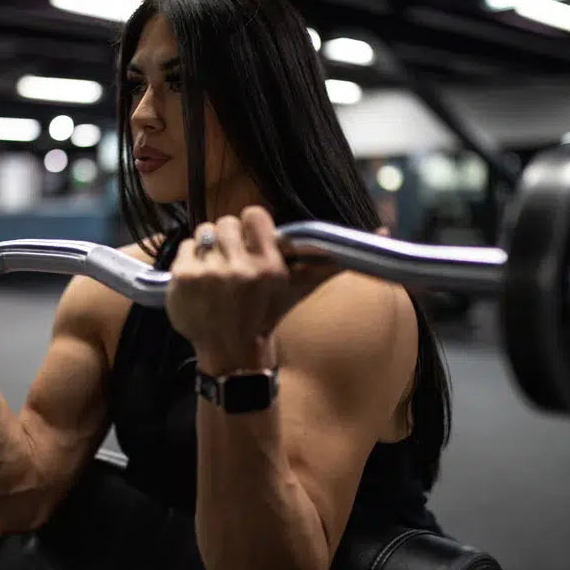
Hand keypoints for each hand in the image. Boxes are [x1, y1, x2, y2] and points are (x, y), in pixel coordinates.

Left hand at [165, 211, 391, 373]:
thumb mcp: (301, 287)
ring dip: (209, 250)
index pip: (253, 214)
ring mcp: (208, 275)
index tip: (252, 245)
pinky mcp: (182, 280)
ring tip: (217, 276)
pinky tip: (200, 284)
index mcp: (268, 267)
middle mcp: (239, 269)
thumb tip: (386, 230)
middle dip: (228, 240)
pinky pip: (184, 248)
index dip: (251, 228)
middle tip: (232, 265)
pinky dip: (189, 262)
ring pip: (203, 232)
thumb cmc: (267, 314)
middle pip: (225, 222)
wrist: (232, 355)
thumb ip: (332, 259)